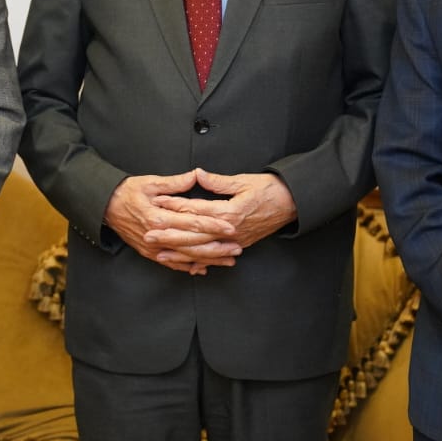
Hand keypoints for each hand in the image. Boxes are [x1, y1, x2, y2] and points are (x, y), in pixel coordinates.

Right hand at [104, 170, 236, 274]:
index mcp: (158, 217)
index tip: (230, 227)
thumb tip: (196, 176)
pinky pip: (172, 263)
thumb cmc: (126, 192)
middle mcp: (157, 236)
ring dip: (208, 260)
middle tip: (237, 247)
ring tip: (228, 261)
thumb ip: (175, 182)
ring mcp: (152, 247)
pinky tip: (203, 269)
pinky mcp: (149, 253)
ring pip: (185, 257)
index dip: (213, 226)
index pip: (192, 223)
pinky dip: (188, 267)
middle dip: (217, 247)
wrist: (104, 206)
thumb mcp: (150, 182)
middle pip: (192, 244)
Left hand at [150, 168, 297, 248]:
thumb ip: (218, 181)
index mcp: (229, 212)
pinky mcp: (239, 245)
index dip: (175, 207)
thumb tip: (197, 174)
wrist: (292, 204)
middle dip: (169, 237)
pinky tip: (188, 266)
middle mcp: (231, 230)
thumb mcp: (243, 180)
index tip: (156, 205)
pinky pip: (217, 257)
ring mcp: (235, 241)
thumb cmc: (269, 189)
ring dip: (181, 254)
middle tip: (148, 236)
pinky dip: (202, 262)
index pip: (196, 211)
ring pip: (203, 251)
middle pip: (194, 237)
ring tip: (160, 254)